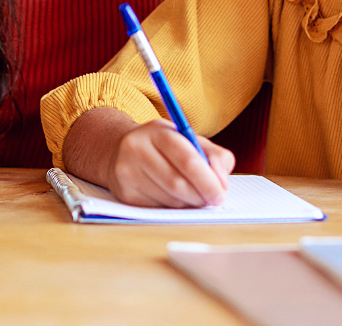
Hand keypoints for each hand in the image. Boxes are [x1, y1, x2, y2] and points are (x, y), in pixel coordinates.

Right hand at [107, 119, 234, 207]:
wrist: (120, 150)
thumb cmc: (163, 146)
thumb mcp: (188, 139)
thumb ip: (214, 155)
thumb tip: (222, 183)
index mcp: (157, 131)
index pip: (187, 160)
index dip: (208, 181)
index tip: (221, 194)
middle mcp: (137, 149)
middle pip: (177, 184)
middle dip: (200, 196)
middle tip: (212, 200)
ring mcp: (127, 172)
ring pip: (169, 200)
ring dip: (188, 203)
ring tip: (191, 195)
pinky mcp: (124, 193)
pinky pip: (158, 209)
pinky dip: (172, 208)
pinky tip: (172, 197)